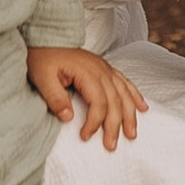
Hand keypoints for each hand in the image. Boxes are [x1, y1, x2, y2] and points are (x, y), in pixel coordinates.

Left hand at [28, 45, 147, 149]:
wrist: (46, 38)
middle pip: (115, 101)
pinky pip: (125, 82)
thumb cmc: (43, 58)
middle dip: (115, 125)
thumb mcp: (42, 78)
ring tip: (132, 133)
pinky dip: (135, 96)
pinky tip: (142, 107)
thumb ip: (55, 98)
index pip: (98, 102)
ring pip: (124, 93)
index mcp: (87, 72)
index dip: (94, 122)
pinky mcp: (105, 68)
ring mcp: (105, 68)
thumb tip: (68, 117)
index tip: (85, 136)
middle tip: (111, 145)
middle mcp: (101, 70)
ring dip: (130, 114)